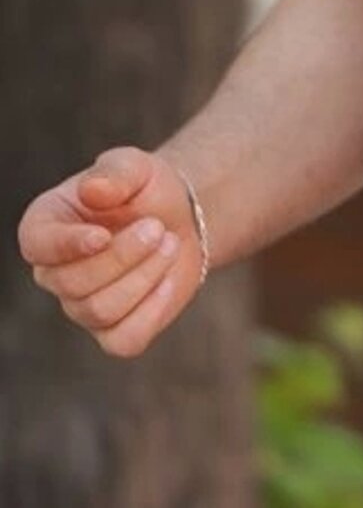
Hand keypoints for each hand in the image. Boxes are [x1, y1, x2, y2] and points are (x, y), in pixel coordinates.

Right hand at [16, 144, 204, 357]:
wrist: (180, 219)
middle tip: (157, 228)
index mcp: (45, 226)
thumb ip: (114, 173)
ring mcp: (80, 306)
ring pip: (100, 311)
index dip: (66, 246)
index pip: (36, 245)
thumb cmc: (146, 190)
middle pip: (73, 283)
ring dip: (145, 276)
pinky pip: (124, 340)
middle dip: (124, 256)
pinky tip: (169, 281)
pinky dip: (153, 311)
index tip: (103, 235)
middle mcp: (55, 271)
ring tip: (170, 244)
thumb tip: (92, 190)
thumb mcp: (135, 167)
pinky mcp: (113, 330)